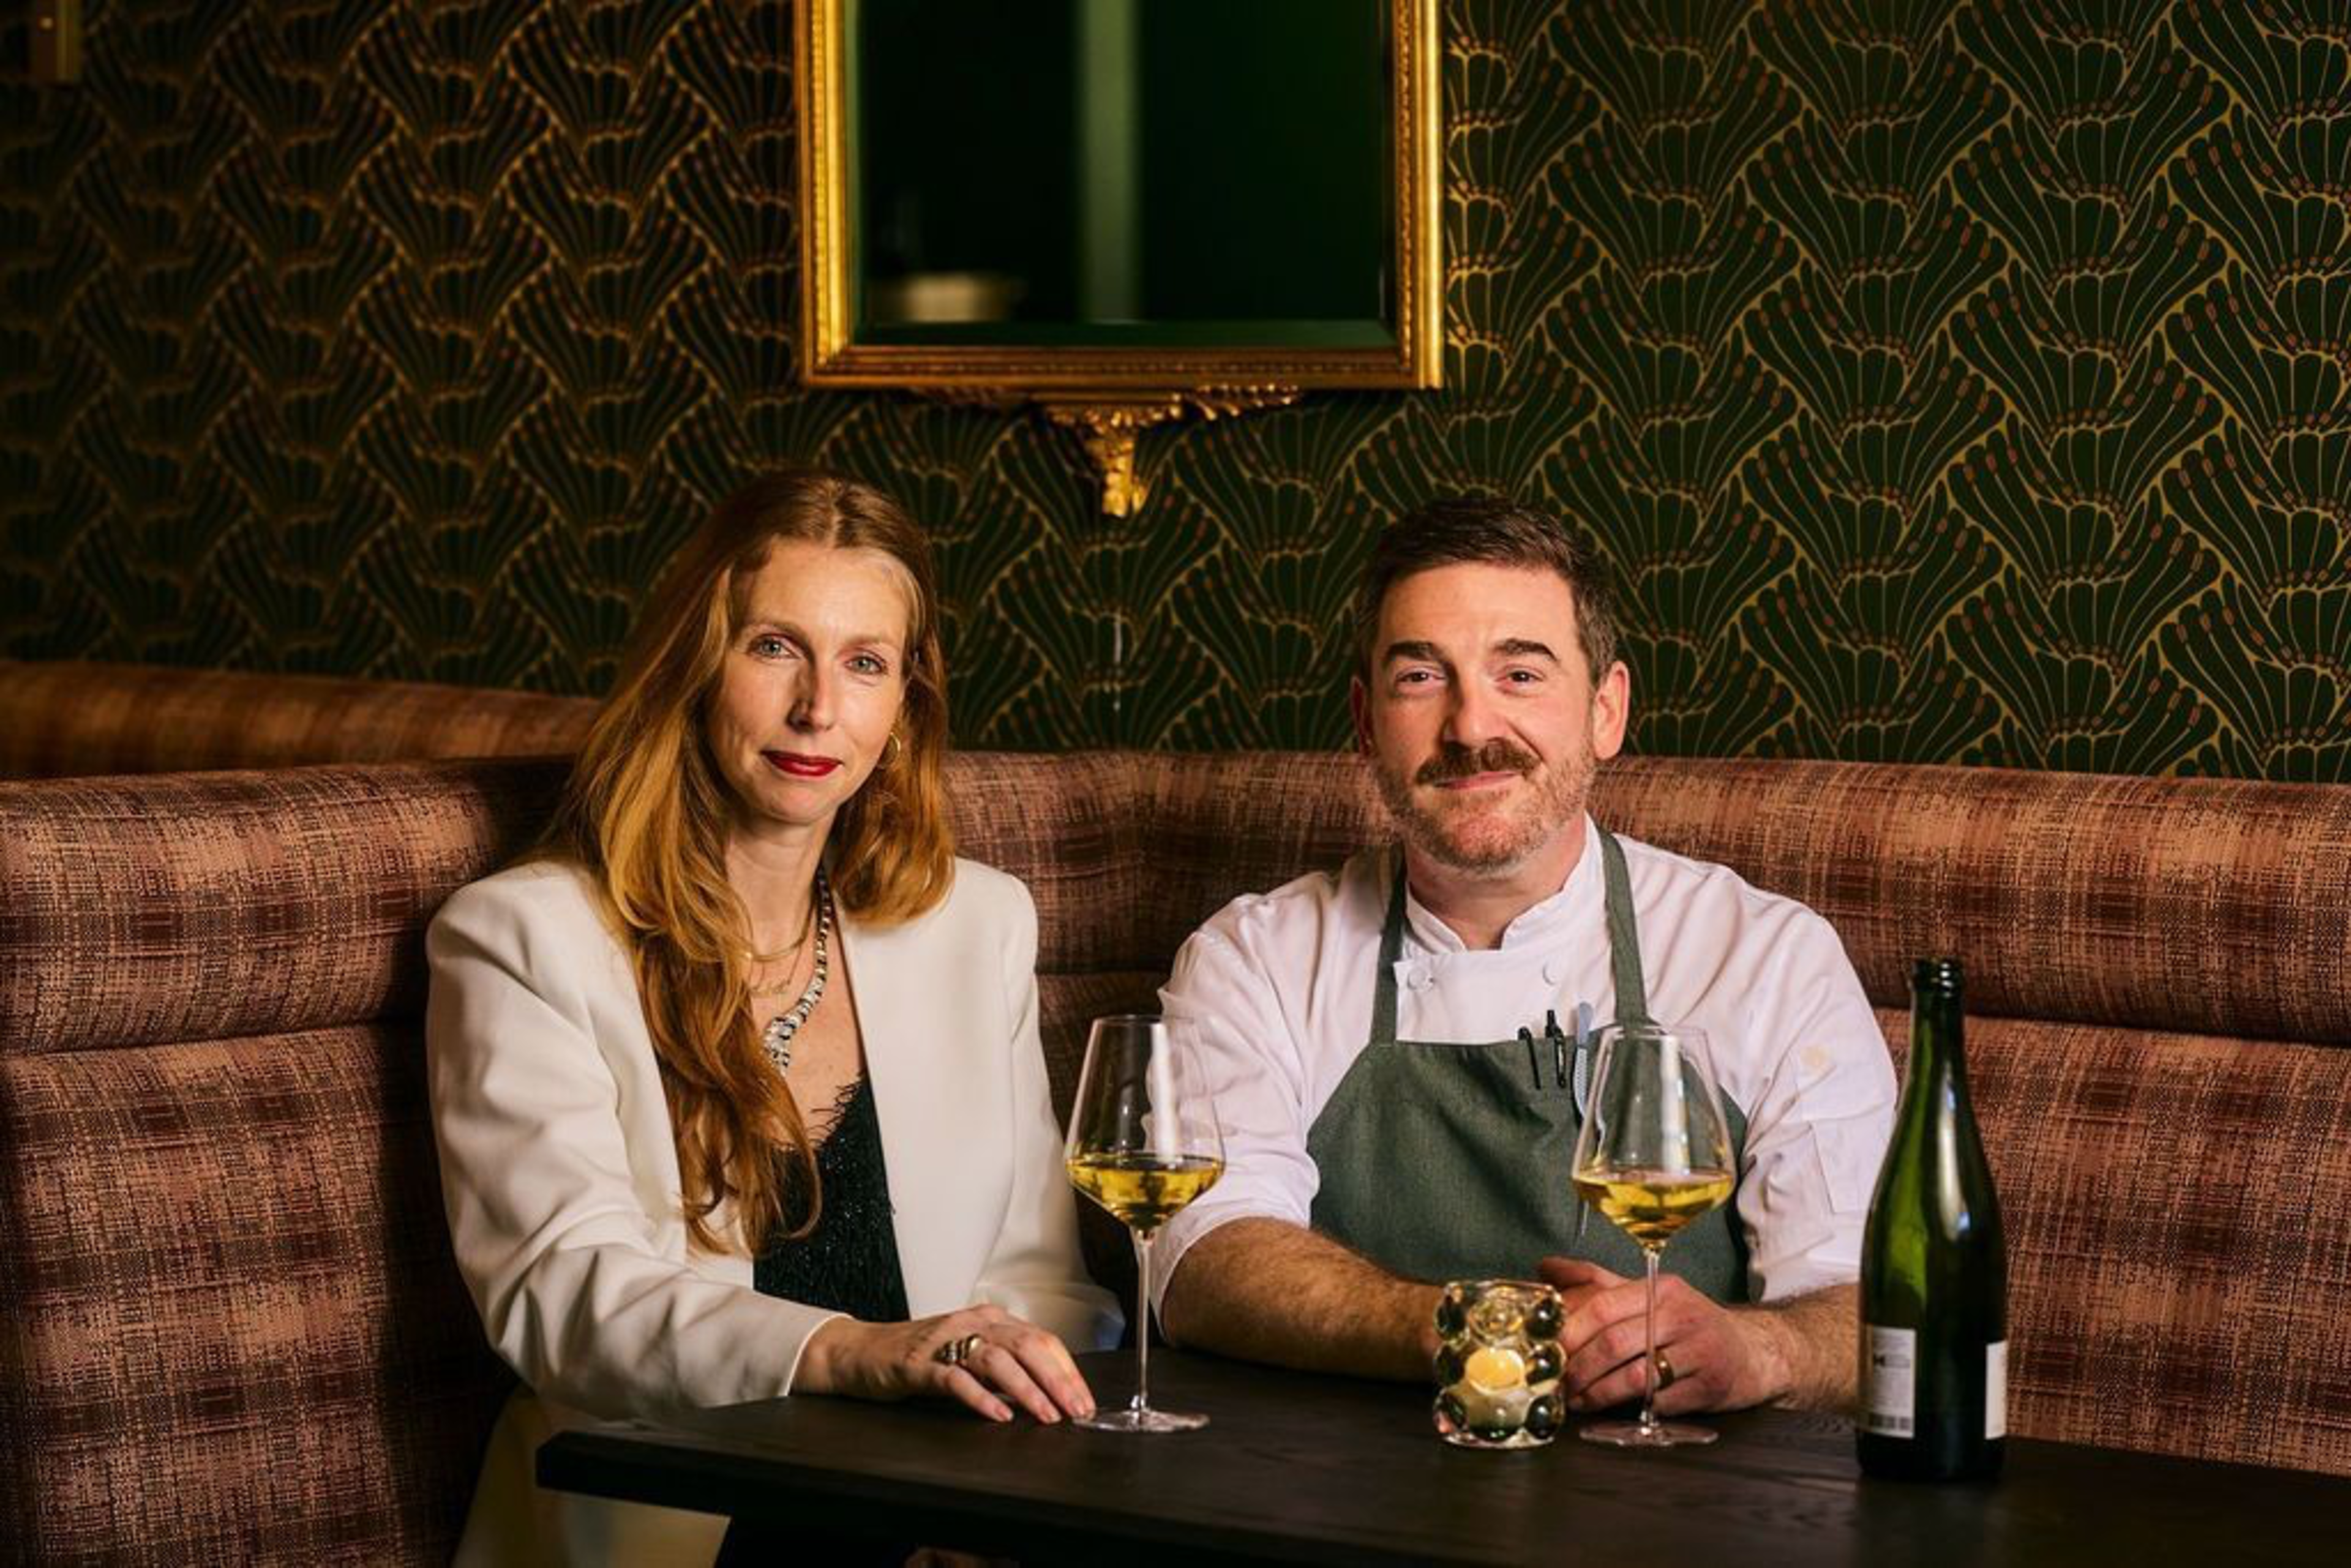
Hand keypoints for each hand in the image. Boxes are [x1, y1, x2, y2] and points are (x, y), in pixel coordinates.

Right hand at [799, 1304, 1096, 1423]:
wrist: (861, 1352)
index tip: (1084, 1399)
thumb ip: (1005, 1366)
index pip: (1042, 1339)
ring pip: (997, 1360)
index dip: (1067, 1370)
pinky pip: (955, 1380)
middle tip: (1077, 1410)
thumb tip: (1048, 1391)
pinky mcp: (919, 1364)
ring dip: (1027, 1390)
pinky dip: (980, 1398)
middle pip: (1027, 1346)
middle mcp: (971, 1323)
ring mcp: (944, 1342)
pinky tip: (999, 1415)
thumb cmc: (920, 1357)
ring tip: (1047, 1415)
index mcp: (989, 1319)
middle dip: (1058, 1380)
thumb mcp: (969, 1354)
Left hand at [1536, 1257, 1783, 1414]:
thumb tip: (1544, 1269)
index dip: (1569, 1330)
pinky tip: (1614, 1412)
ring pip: (1636, 1376)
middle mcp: (1682, 1315)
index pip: (1603, 1305)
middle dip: (1579, 1367)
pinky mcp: (1710, 1386)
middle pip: (1615, 1342)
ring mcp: (1699, 1352)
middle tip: (1558, 1383)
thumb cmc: (1687, 1325)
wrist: (1752, 1352)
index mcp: (1660, 1289)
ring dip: (1599, 1393)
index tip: (1547, 1348)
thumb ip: (1595, 1282)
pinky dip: (1632, 1410)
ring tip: (1578, 1401)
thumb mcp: (1647, 1295)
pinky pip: (1662, 1403)